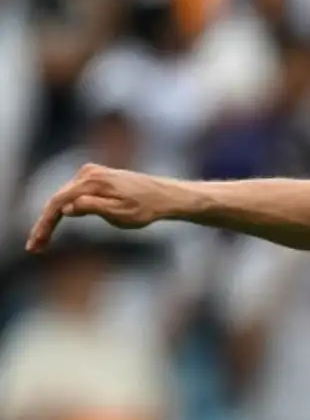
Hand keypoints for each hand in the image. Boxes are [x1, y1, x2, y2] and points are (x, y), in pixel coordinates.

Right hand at [25, 164, 191, 252]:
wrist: (166, 196)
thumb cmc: (146, 208)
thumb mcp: (120, 213)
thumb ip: (92, 208)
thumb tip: (67, 207)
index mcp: (92, 181)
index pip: (58, 203)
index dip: (44, 224)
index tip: (36, 244)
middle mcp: (88, 172)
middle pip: (57, 199)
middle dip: (45, 224)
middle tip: (34, 247)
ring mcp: (91, 172)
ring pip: (64, 197)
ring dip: (52, 217)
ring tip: (41, 240)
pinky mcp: (96, 176)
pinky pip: (73, 193)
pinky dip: (65, 208)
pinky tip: (56, 223)